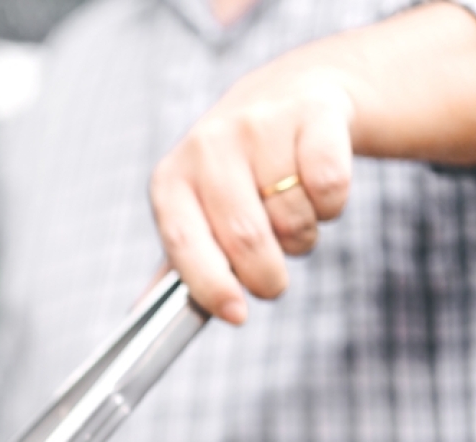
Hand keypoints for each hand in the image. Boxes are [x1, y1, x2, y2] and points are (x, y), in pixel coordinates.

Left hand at [149, 2, 475, 323]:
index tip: (237, 314)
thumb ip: (178, 261)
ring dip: (302, 236)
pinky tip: (317, 189)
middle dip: (267, 276)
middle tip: (272, 281)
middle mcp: (207, 147)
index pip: (184, 243)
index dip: (212, 285)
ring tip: (292, 215)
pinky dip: (332, 205)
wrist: (289, 94)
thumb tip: (143, 313)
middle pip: (246, 238)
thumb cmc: (235, 172)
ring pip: (293, 216)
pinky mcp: (312, 114)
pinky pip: (331, 186)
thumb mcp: (195, 209)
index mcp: (170, 181)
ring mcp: (258, 126)